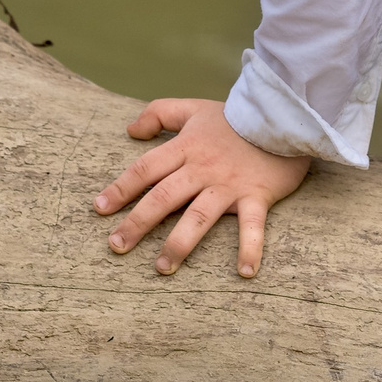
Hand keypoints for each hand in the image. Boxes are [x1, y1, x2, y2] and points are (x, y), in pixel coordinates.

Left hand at [95, 99, 311, 278]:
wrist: (282, 114)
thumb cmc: (235, 117)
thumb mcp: (193, 108)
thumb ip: (160, 113)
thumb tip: (131, 130)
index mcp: (186, 147)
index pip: (146, 169)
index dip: (121, 188)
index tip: (100, 210)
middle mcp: (203, 168)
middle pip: (164, 197)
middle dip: (137, 223)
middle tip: (117, 247)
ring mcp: (229, 185)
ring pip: (198, 216)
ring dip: (179, 244)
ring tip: (162, 268)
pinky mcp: (256, 196)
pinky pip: (253, 226)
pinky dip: (250, 249)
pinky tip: (244, 273)